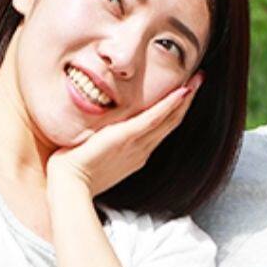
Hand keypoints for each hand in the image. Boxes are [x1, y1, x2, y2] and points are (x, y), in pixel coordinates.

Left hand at [46, 78, 200, 201]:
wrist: (67, 186)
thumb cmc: (74, 174)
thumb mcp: (92, 155)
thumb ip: (100, 143)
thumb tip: (95, 133)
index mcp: (135, 155)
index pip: (160, 128)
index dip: (175, 110)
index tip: (184, 92)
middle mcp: (141, 151)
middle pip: (171, 122)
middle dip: (187, 100)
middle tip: (199, 79)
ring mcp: (136, 145)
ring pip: (168, 119)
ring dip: (185, 98)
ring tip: (197, 79)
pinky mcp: (125, 138)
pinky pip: (153, 119)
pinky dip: (169, 105)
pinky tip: (181, 91)